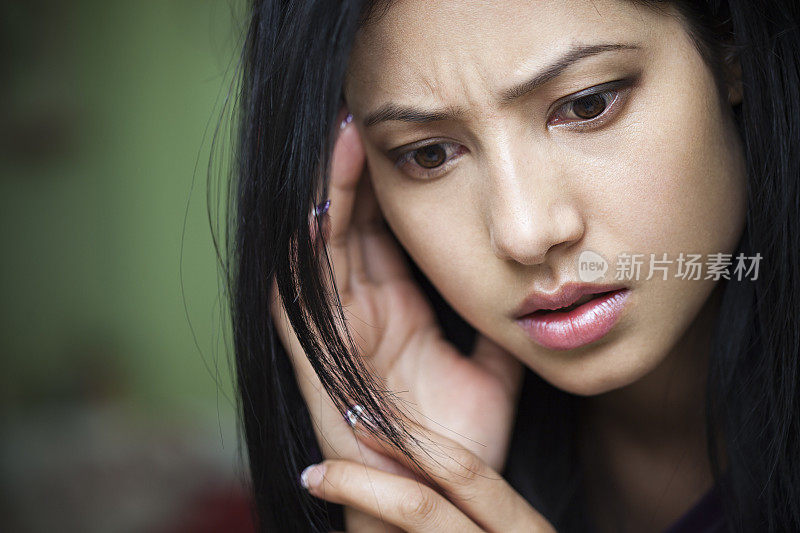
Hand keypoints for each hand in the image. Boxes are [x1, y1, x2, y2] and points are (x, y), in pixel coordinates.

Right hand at [270, 108, 525, 530]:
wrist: (435, 504)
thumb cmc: (459, 448)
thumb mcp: (493, 375)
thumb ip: (501, 330)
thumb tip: (532, 293)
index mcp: (400, 314)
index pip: (388, 237)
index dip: (395, 191)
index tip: (414, 144)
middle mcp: (364, 315)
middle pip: (353, 230)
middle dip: (358, 176)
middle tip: (368, 120)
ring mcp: (340, 333)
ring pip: (324, 249)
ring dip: (330, 197)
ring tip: (344, 141)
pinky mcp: (322, 358)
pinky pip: (304, 295)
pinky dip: (305, 252)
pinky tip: (315, 204)